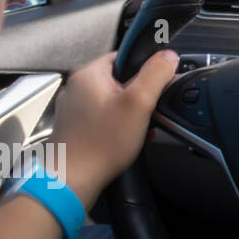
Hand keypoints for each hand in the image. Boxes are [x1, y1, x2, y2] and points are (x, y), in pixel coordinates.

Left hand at [49, 50, 177, 206]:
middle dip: (139, 96)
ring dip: (129, 113)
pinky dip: (117, 125)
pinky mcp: (74, 127)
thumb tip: (168, 56)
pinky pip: (103, 118)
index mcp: (88, 74)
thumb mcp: (139, 103)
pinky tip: (125, 140)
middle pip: (119, 80)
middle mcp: (76, 88)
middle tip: (147, 113)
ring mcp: (73, 109)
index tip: (155, 87)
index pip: (124, 57)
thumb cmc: (100, 145)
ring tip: (137, 130)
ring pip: (112, 101)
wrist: (71, 182)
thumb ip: (156, 74)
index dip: (145, 70)